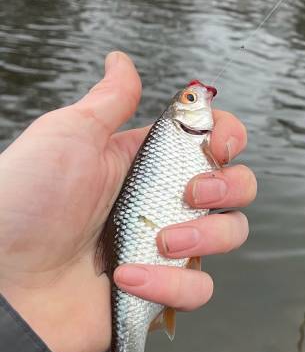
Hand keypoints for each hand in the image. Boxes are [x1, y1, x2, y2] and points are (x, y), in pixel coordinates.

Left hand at [0, 52, 255, 351]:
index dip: (228, 137)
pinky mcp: (159, 292)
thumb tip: (121, 59)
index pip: (213, 139)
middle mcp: (163, 201)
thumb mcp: (67, 136)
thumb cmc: (22, 202)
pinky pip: (199, 289)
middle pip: (237, 186)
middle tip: (192, 193)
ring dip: (204, 237)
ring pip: (229, 235)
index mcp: (145, 161)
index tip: (216, 144)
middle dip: (229, 186)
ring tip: (158, 242)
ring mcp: (164, 248)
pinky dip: (170, 285)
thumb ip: (110, 100)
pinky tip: (127, 280)